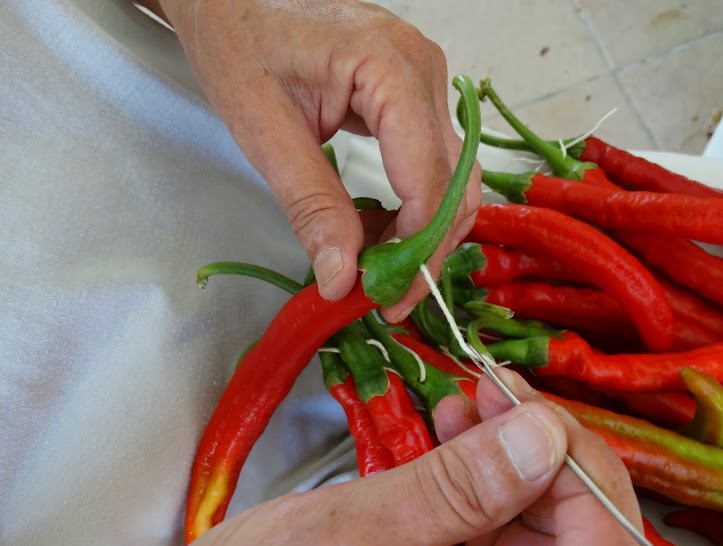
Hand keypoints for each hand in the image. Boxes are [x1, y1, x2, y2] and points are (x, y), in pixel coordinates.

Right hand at [12, 370, 652, 545]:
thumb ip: (437, 498)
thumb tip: (544, 434)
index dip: (589, 499)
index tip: (540, 422)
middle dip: (553, 462)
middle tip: (501, 392)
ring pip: (543, 537)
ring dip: (516, 458)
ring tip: (469, 399)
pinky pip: (492, 532)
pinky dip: (480, 472)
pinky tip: (453, 429)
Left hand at [156, 0, 481, 318]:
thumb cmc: (237, 39)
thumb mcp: (264, 128)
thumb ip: (311, 204)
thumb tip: (342, 278)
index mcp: (393, 68)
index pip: (430, 182)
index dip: (416, 251)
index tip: (390, 301)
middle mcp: (425, 71)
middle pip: (455, 184)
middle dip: (425, 248)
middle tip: (386, 297)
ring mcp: (425, 79)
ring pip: (450, 178)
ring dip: (419, 231)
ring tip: (372, 267)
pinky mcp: (414, 93)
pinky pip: (430, 162)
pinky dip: (409, 205)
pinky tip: (373, 228)